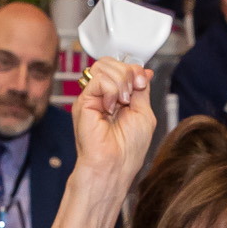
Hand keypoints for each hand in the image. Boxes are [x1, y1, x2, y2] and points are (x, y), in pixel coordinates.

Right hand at [72, 59, 156, 185]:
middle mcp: (101, 95)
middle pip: (110, 62)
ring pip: (103, 66)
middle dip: (127, 72)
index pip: (120, 67)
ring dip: (121, 81)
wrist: (116, 165)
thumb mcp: (144, 112)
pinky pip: (98, 79)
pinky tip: (111, 108)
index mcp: (116, 97)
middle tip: (132, 94)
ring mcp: (91, 97)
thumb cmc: (129, 148)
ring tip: (122, 102)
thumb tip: (144, 71)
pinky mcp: (82, 102)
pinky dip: (111, 90)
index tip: (142, 82)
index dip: (133, 69)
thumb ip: (141, 90)